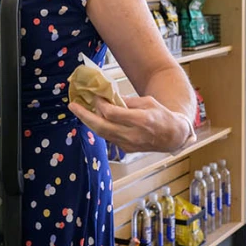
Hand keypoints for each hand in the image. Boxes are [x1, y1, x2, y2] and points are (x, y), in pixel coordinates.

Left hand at [68, 95, 193, 154]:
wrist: (173, 137)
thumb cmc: (162, 115)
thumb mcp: (148, 102)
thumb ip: (127, 101)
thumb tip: (109, 97)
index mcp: (141, 120)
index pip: (112, 114)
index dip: (100, 104)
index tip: (95, 96)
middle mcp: (133, 134)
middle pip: (102, 126)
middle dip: (84, 116)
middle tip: (72, 106)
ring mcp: (129, 144)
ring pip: (102, 133)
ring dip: (89, 122)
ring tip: (79, 111)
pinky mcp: (126, 149)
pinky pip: (108, 137)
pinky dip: (99, 127)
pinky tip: (93, 119)